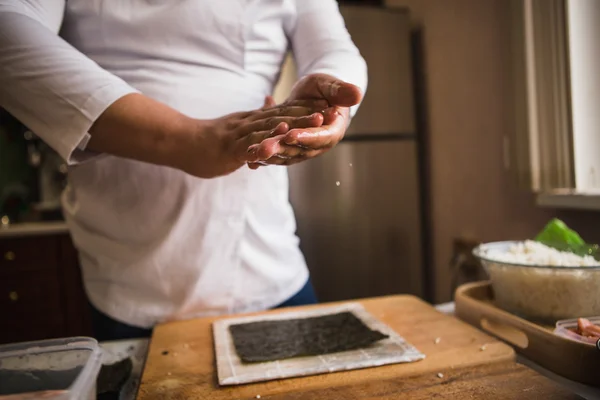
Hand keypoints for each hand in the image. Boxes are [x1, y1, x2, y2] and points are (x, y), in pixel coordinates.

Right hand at [179, 100, 324, 177]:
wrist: (180, 141)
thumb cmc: (209, 138)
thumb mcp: (236, 125)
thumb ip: (254, 117)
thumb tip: (269, 104)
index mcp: (250, 120)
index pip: (281, 112)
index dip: (304, 109)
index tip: (325, 105)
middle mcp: (248, 124)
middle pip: (281, 117)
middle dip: (307, 115)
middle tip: (329, 111)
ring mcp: (239, 135)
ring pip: (270, 129)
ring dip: (294, 125)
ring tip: (316, 122)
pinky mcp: (230, 148)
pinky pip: (249, 146)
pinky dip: (264, 144)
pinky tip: (278, 142)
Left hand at [247, 73, 362, 167]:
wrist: (314, 97)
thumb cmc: (326, 89)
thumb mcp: (332, 85)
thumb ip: (342, 91)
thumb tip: (357, 94)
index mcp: (332, 130)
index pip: (320, 137)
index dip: (306, 136)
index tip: (291, 134)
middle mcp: (318, 144)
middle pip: (299, 150)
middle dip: (281, 149)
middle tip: (265, 147)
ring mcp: (303, 149)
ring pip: (285, 155)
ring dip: (270, 155)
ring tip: (253, 152)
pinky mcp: (290, 150)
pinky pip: (277, 155)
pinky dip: (264, 156)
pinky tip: (249, 158)